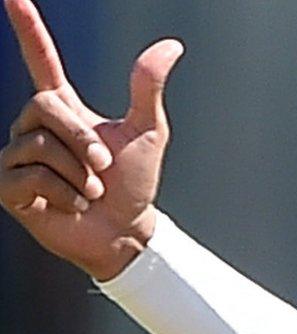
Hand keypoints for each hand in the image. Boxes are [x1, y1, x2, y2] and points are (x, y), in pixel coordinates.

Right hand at [0, 0, 180, 280]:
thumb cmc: (133, 184)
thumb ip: (148, 86)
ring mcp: (17, 155)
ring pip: (41, 147)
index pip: (41, 60)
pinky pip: (32, 178)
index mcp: (63, 108)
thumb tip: (171, 45)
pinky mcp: (9, 186)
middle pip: (44, 107)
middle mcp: (34, 127)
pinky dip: (64, 194)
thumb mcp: (147, 131)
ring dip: (79, 173)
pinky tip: (71, 204)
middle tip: (104, 166)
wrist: (126, 232)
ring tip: (90, 190)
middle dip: (81, 139)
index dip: (28, 29)